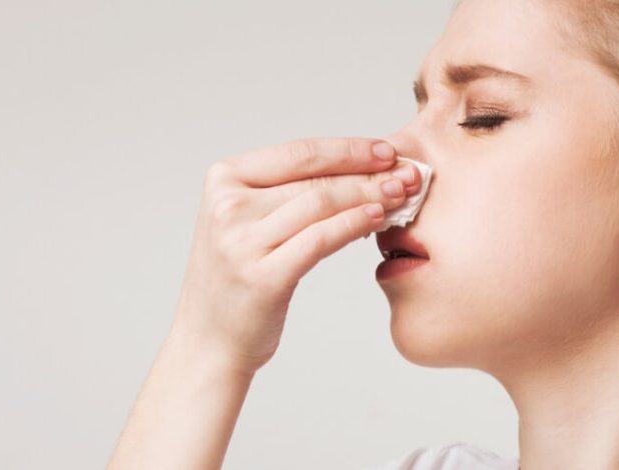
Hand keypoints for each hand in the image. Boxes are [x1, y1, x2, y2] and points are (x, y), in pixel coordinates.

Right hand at [170, 138, 420, 374]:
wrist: (209, 340)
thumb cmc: (238, 277)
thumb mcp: (248, 222)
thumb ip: (287, 193)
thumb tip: (359, 169)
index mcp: (224, 179)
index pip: (299, 152)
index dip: (349, 149)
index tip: (387, 150)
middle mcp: (228, 205)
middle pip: (315, 178)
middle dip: (369, 173)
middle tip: (409, 173)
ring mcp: (241, 241)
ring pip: (321, 203)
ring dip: (369, 197)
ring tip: (401, 196)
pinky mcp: (262, 276)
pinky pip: (320, 239)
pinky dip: (354, 224)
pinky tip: (377, 220)